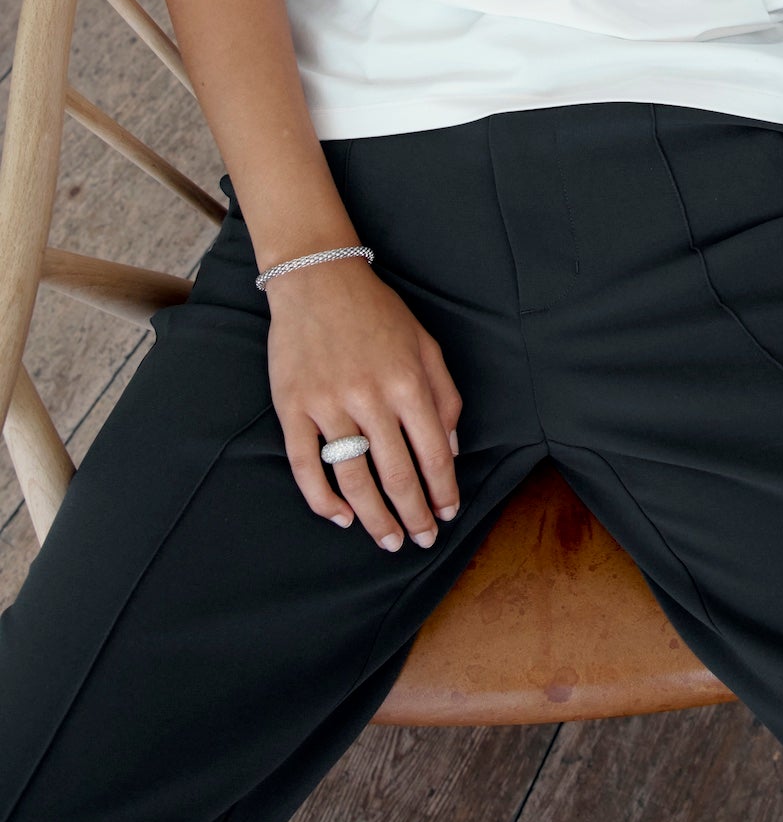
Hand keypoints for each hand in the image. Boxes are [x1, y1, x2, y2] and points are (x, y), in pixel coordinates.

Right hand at [265, 262, 464, 551]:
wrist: (318, 280)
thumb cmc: (377, 313)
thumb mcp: (424, 344)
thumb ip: (444, 395)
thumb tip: (450, 451)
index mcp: (407, 381)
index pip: (433, 453)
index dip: (443, 492)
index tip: (447, 515)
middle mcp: (369, 397)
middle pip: (396, 474)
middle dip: (413, 515)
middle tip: (421, 541)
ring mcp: (327, 405)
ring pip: (354, 479)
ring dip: (374, 518)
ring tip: (388, 541)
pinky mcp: (293, 408)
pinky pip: (306, 466)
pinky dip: (322, 499)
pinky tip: (341, 517)